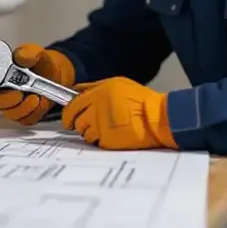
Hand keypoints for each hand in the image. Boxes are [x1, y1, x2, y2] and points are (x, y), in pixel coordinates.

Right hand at [0, 43, 74, 125]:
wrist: (53, 74)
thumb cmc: (39, 63)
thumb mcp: (35, 53)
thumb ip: (28, 54)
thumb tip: (21, 56)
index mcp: (0, 76)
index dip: (0, 93)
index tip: (16, 92)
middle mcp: (3, 92)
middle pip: (0, 105)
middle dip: (16, 103)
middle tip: (30, 96)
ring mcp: (13, 105)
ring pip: (14, 115)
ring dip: (27, 108)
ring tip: (38, 98)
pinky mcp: (24, 114)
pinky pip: (26, 120)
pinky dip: (36, 113)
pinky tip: (42, 103)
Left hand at [62, 77, 177, 150]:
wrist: (157, 118)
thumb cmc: (142, 101)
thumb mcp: (119, 84)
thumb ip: (96, 88)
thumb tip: (78, 92)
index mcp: (98, 93)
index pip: (72, 104)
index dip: (69, 113)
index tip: (70, 117)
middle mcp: (96, 108)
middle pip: (75, 120)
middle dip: (77, 124)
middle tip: (85, 125)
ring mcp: (100, 125)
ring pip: (84, 133)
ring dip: (91, 133)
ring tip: (105, 129)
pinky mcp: (106, 140)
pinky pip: (96, 142)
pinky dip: (101, 141)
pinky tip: (112, 136)